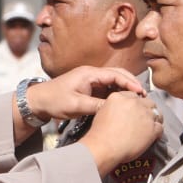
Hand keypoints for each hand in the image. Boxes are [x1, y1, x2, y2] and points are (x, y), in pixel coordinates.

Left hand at [24, 66, 145, 120]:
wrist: (39, 101)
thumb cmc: (54, 100)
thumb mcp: (76, 105)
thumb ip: (96, 106)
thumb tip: (115, 109)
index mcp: (90, 74)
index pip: (115, 74)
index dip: (130, 83)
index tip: (140, 92)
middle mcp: (92, 74)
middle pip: (118, 74)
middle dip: (131, 83)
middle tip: (143, 96)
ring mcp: (92, 81)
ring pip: (114, 81)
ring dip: (125, 89)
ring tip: (137, 100)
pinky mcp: (90, 88)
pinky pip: (108, 88)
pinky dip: (117, 94)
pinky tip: (123, 103)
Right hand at [80, 91, 162, 172]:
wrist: (104, 147)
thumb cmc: (100, 134)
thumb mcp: (103, 111)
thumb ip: (114, 106)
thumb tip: (121, 111)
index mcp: (120, 97)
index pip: (134, 96)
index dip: (136, 103)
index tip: (136, 109)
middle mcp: (134, 103)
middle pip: (147, 102)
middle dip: (147, 109)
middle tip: (145, 118)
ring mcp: (145, 115)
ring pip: (156, 113)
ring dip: (155, 119)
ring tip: (152, 126)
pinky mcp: (152, 128)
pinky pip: (160, 127)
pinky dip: (158, 132)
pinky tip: (155, 136)